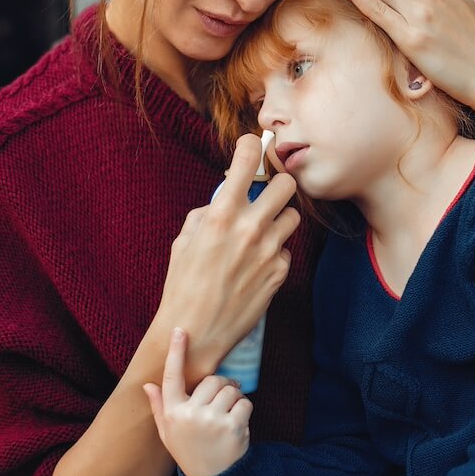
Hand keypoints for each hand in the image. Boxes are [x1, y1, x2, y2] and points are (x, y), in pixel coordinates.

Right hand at [144, 328, 252, 475]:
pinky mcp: (233, 426)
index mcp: (173, 413)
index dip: (176, 353)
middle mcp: (190, 415)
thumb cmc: (189, 450)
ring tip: (228, 415)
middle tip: (221, 401)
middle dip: (221, 387)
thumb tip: (147, 385)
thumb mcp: (168, 432)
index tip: (180, 331)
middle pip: (213, 380)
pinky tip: (237, 425)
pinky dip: (245, 410)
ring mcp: (212, 421)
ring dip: (234, 398)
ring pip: (231, 389)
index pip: (172, 378)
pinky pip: (245, 402)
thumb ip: (160, 407)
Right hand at [150, 134, 299, 383]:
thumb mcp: (185, 240)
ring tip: (261, 233)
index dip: (250, 146)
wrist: (195, 331)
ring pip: (292, 216)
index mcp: (221, 215)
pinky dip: (275, 253)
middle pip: (286, 184)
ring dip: (279, 219)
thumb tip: (226, 195)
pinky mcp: (279, 272)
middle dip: (276, 186)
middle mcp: (249, 228)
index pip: (246, 162)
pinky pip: (286, 249)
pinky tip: (257, 265)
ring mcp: (268, 251)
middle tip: (265, 195)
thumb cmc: (182, 284)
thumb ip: (209, 212)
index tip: (251, 144)